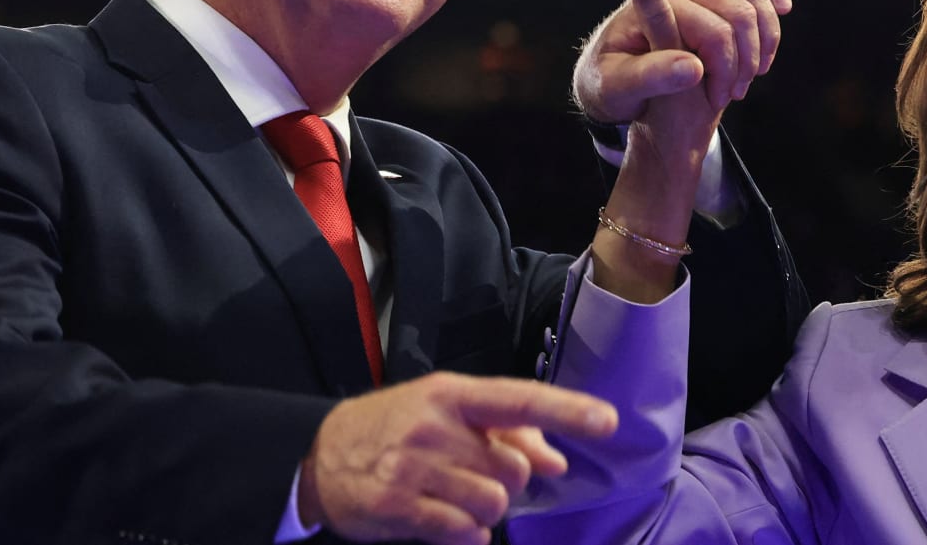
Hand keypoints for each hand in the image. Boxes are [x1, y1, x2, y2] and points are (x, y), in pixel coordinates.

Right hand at [298, 372, 617, 544]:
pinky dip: (466, 533)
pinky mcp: (398, 508)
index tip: (607, 420)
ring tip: (455, 497)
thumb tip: (558, 461)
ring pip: (493, 502)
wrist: (319, 454)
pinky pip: (463, 532)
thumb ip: (506, 434)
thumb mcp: (446, 413)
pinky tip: (446, 520)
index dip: (567, 410)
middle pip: (513, 468)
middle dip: (506, 479)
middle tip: (473, 473)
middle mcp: (434, 426)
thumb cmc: (395, 428)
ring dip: (486, 509)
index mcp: (451, 394)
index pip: (520, 400)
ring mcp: (414, 468)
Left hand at [573, 0, 789, 123]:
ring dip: (766, 35)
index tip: (716, 101)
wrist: (610, 74)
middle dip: (748, 58)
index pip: (715, 34)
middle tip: (733, 92)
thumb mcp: (618, 88)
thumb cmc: (608, 83)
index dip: (725, 71)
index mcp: (652, 5)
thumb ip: (653, 76)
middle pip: (743, 12)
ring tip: (746, 74)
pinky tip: (769, 27)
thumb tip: (694, 69)